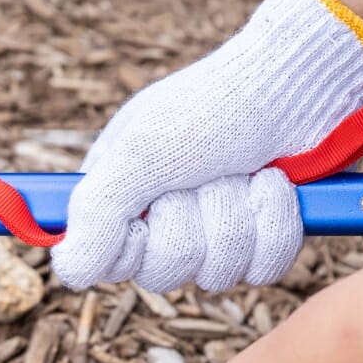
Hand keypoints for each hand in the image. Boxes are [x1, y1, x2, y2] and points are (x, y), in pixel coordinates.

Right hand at [49, 0, 362, 292]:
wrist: (294, 88)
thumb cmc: (210, 106)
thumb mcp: (140, 154)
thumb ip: (97, 215)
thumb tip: (68, 273)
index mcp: (119, 197)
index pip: (103, 265)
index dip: (128, 246)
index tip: (148, 208)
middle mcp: (161, 221)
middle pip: (164, 273)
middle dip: (193, 219)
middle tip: (203, 173)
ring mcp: (214, 234)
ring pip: (218, 274)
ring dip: (237, 215)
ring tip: (242, 171)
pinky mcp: (262, 241)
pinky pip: (264, 269)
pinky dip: (274, 223)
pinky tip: (273, 185)